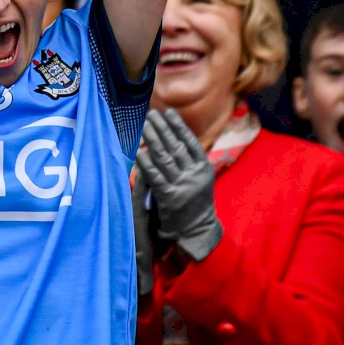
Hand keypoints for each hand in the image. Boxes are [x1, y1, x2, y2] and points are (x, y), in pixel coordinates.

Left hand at [137, 109, 221, 260]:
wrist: (196, 232)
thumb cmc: (195, 202)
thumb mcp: (200, 180)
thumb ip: (190, 162)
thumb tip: (173, 136)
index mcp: (205, 169)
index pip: (190, 142)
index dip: (179, 126)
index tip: (168, 112)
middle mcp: (195, 176)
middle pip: (175, 146)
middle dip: (162, 128)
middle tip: (151, 114)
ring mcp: (182, 187)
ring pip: (164, 158)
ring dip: (152, 139)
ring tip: (144, 126)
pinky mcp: (169, 198)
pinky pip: (155, 176)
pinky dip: (146, 163)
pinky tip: (139, 151)